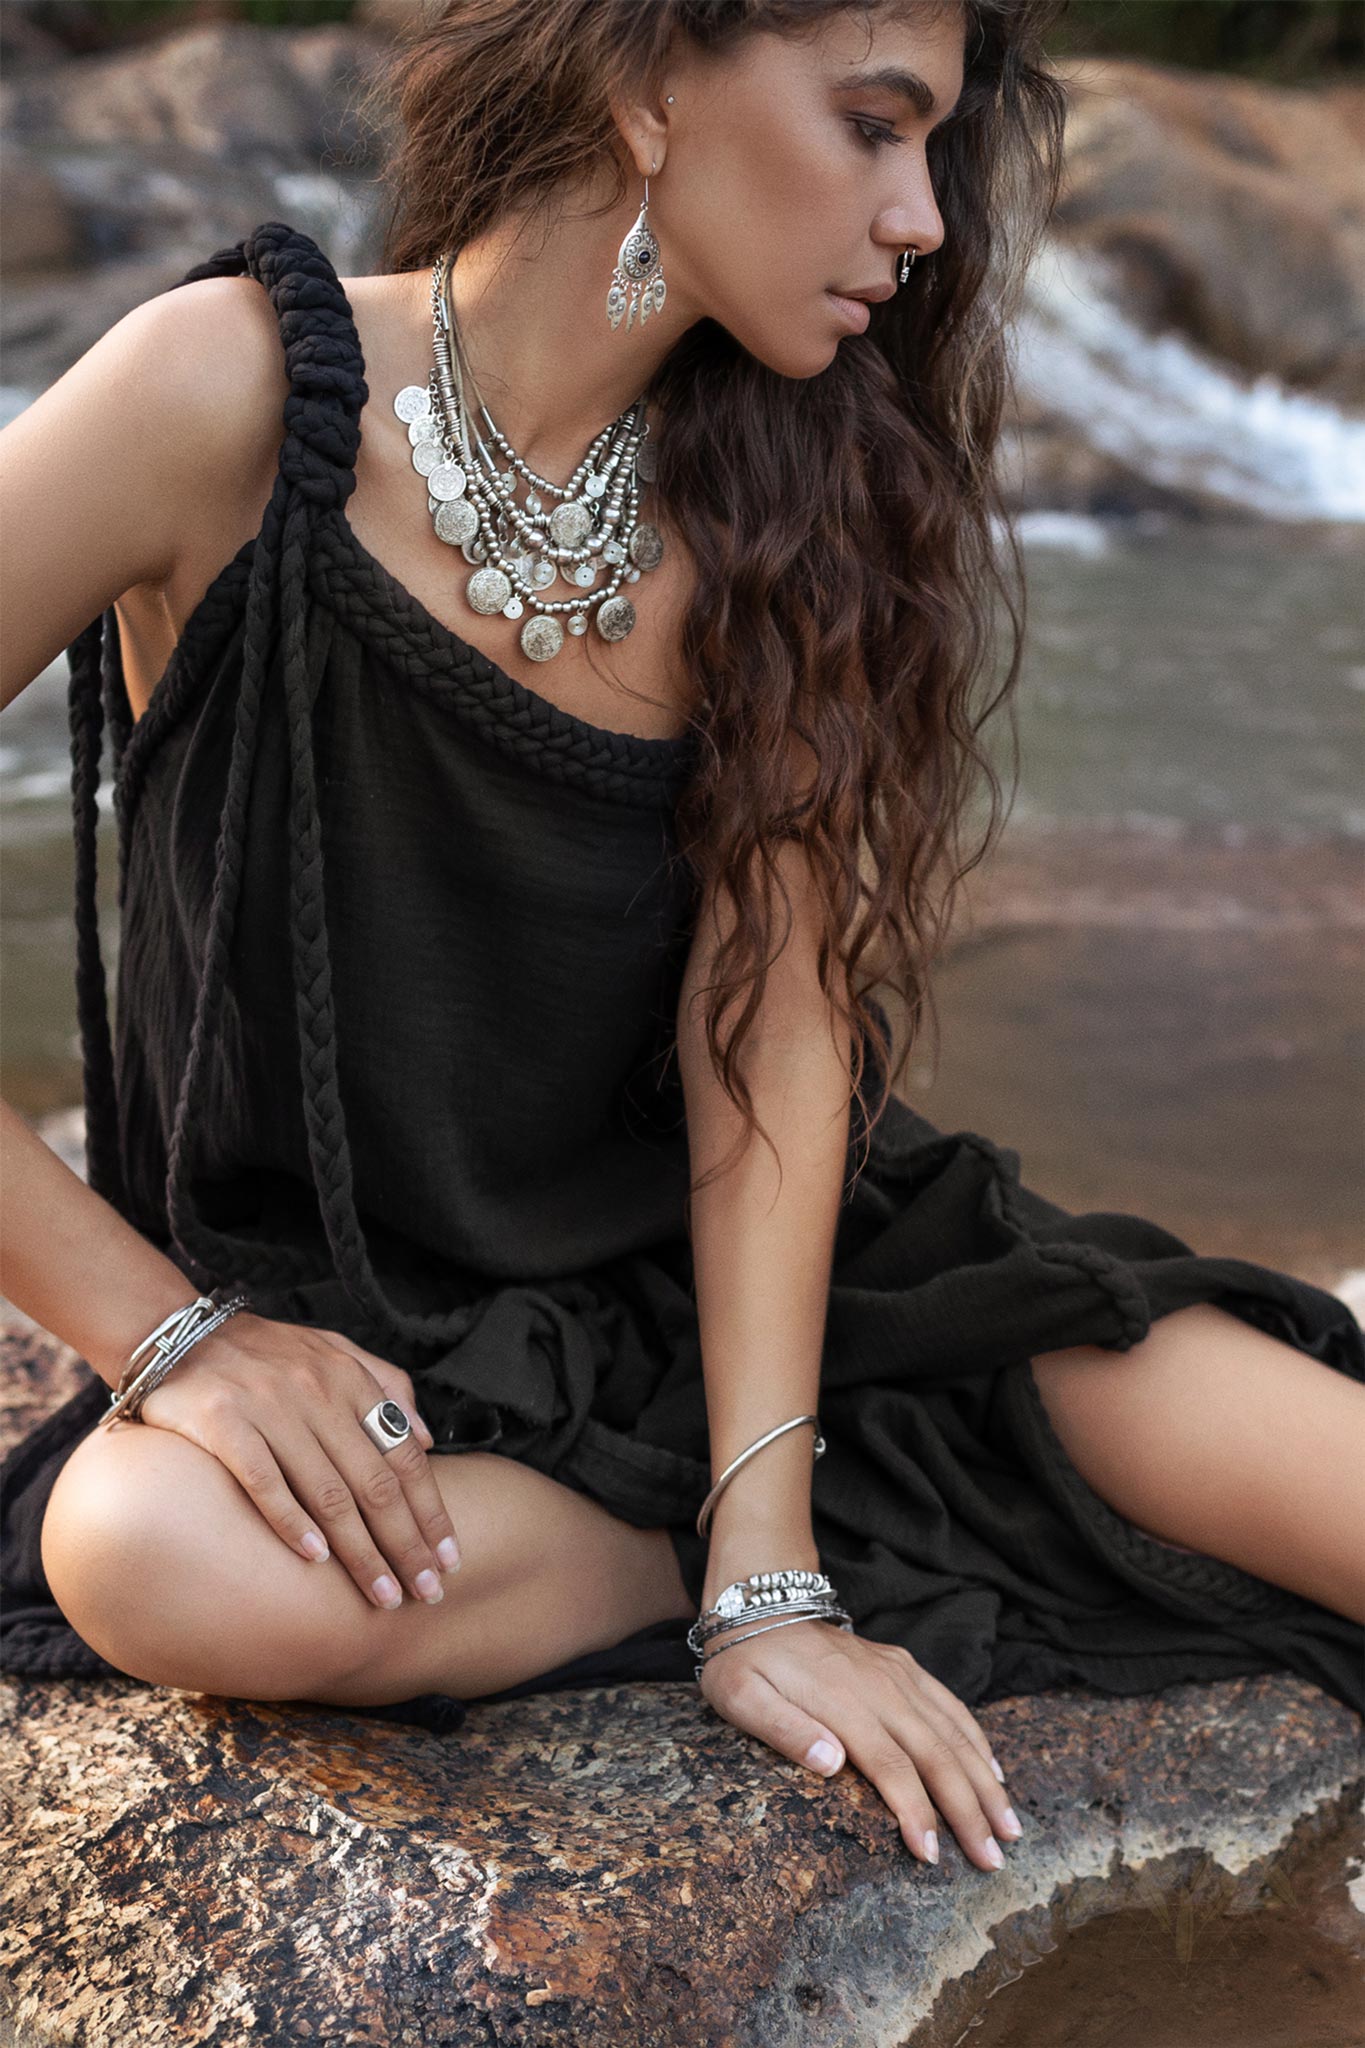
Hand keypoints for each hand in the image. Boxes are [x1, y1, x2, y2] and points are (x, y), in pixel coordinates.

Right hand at [133, 1311, 462, 1609]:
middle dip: (405, 1544)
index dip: (430, 1511)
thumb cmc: (264, 1351)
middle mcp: (316, 1393)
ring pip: (327, 1492)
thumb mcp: (332, 1349)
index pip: (403, 1455)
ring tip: (381, 1594)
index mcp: (348, 1379)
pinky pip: (263, 1481)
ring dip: (359, 1551)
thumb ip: (384, 1384)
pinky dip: (291, 1522)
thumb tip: (427, 1438)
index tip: (449, 1558)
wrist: (179, 1332)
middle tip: (427, 1591)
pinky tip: (315, 1559)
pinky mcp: (221, 1422)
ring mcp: (269, 1408)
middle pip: (374, 1483)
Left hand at [697, 1615, 1021, 1871]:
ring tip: (1010, 1826)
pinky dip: (976, 1739)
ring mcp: (897, 1673)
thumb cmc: (745, 1662)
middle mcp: (881, 1687)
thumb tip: (830, 1763)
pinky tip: (994, 1772)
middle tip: (994, 1859)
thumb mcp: (742, 1697)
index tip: (934, 1856)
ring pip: (952, 1732)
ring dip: (984, 1781)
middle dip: (969, 1810)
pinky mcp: (903, 1666)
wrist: (761, 1604)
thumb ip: (784, 1729)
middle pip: (936, 1755)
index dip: (916, 1812)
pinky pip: (950, 1705)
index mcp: (843, 1703)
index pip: (891, 1767)